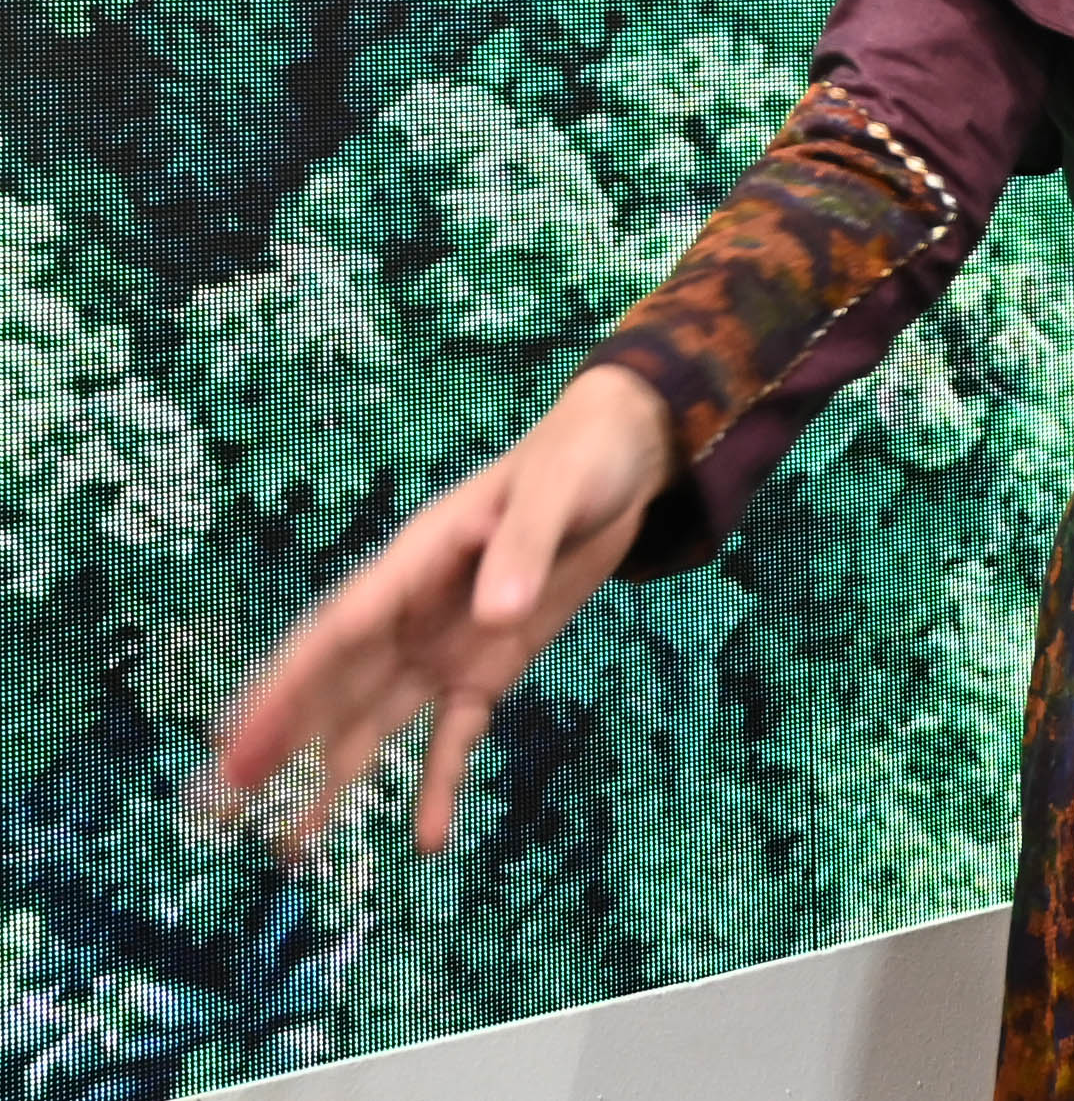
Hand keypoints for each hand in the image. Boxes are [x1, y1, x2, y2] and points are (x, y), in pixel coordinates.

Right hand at [213, 364, 676, 853]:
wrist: (621, 459)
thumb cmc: (579, 460)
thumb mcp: (556, 492)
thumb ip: (524, 549)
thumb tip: (497, 616)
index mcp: (415, 562)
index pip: (338, 630)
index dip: (287, 683)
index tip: (238, 735)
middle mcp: (414, 613)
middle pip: (335, 684)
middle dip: (281, 739)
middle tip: (221, 798)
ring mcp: (446, 647)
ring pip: (375, 721)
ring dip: (335, 777)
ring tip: (292, 844)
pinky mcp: (489, 670)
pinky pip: (455, 735)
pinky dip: (440, 782)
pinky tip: (426, 838)